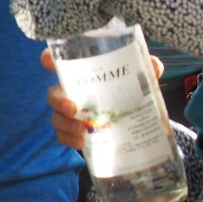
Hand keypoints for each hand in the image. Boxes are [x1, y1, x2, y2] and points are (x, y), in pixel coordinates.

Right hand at [40, 47, 161, 152]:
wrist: (137, 124)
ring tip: (81, 129)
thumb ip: (147, 70)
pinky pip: (62, 136)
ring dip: (64, 123)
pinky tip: (82, 142)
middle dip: (58, 100)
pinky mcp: (74, 133)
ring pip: (55, 117)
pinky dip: (69, 139)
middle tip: (73, 108)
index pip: (59, 63)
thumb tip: (155, 66)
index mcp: (83, 76)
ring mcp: (71, 115)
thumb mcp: (141, 81)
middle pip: (53, 94)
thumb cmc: (131, 94)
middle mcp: (72, 94)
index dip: (49, 59)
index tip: (48, 61)